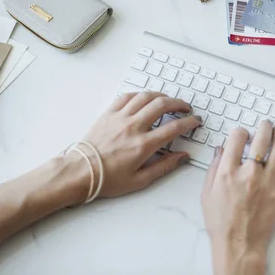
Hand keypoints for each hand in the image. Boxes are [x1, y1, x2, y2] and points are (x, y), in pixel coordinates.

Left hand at [68, 92, 201, 201]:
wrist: (79, 173)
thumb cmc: (107, 179)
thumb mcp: (140, 180)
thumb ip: (165, 166)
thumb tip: (182, 157)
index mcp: (143, 145)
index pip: (174, 127)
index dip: (189, 122)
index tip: (195, 121)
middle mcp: (133, 127)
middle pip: (162, 105)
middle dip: (179, 103)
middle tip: (185, 108)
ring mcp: (120, 118)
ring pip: (146, 96)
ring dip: (161, 96)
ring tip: (168, 101)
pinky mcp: (109, 113)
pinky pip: (127, 96)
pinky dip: (140, 95)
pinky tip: (145, 99)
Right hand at [201, 120, 274, 274]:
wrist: (238, 244)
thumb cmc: (222, 223)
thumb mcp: (207, 193)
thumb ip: (214, 168)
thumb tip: (220, 150)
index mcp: (228, 172)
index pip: (237, 138)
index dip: (240, 131)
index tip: (242, 133)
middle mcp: (249, 173)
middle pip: (261, 138)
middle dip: (264, 127)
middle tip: (266, 124)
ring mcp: (267, 182)